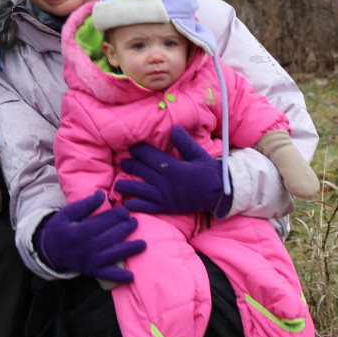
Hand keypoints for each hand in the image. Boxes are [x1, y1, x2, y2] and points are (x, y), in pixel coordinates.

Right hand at [35, 191, 144, 282]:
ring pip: (114, 254)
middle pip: (111, 236)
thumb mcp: (67, 213)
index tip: (125, 211)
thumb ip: (85, 205)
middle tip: (134, 222)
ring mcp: (91, 260)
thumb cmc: (60, 229)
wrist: (49, 251)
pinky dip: (119, 277)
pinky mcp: (93, 270)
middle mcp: (88, 247)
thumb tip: (101, 195)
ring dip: (129, 249)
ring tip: (142, 244)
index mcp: (81, 231)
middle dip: (125, 228)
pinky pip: (107, 275)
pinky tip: (131, 276)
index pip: (103, 222)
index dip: (116, 216)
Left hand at [117, 125, 231, 218]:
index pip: (150, 156)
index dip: (139, 151)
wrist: (220, 195)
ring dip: (127, 186)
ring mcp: (165, 196)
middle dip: (130, 165)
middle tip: (122, 162)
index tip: (131, 148)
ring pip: (140, 190)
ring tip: (117, 185)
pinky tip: (127, 203)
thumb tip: (174, 128)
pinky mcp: (166, 208)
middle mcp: (165, 182)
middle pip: (142, 171)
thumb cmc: (210, 173)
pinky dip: (136, 205)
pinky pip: (148, 207)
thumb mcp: (199, 155)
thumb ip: (185, 143)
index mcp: (173, 167)